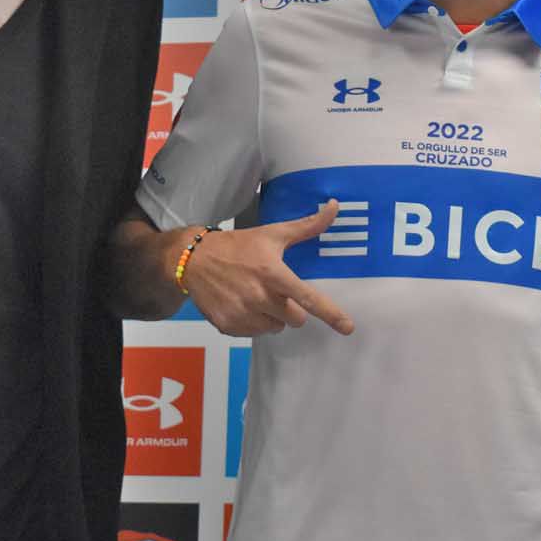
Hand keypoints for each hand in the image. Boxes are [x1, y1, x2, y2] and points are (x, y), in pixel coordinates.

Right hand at [180, 200, 353, 336]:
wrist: (193, 259)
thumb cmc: (238, 246)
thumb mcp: (272, 233)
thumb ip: (307, 226)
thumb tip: (335, 206)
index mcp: (273, 274)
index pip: (308, 298)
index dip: (331, 314)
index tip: (348, 328)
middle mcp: (259, 297)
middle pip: (295, 319)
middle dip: (292, 308)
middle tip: (276, 291)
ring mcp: (243, 314)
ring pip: (275, 328)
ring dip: (272, 316)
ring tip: (256, 295)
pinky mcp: (228, 326)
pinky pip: (255, 333)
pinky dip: (254, 322)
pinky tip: (242, 303)